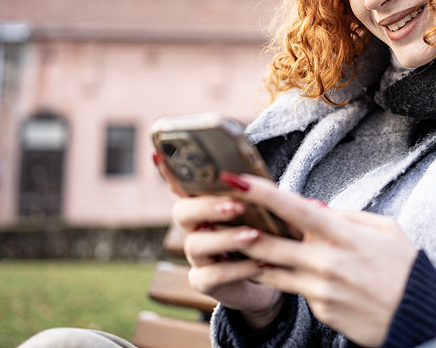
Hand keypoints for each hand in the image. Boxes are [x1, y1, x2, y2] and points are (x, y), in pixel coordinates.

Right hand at [153, 153, 282, 327]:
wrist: (276, 274)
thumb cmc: (270, 233)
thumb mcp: (269, 210)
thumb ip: (259, 195)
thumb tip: (257, 182)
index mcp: (207, 203)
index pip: (183, 183)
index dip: (168, 171)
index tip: (159, 154)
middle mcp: (195, 227)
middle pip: (182, 212)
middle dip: (208, 206)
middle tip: (238, 206)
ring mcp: (197, 255)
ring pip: (195, 244)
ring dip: (226, 238)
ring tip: (255, 234)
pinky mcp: (203, 281)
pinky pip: (212, 275)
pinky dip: (239, 268)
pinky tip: (261, 263)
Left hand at [220, 173, 418, 346]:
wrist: (419, 317)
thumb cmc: (405, 268)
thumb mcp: (385, 230)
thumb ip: (348, 216)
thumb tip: (315, 207)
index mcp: (343, 236)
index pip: (293, 209)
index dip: (262, 193)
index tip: (235, 180)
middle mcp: (326, 263)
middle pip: (269, 243)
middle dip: (238, 225)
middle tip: (215, 211)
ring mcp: (320, 290)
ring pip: (271, 270)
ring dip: (248, 255)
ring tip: (230, 240)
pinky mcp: (319, 311)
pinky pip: (295, 290)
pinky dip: (285, 277)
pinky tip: (278, 269)